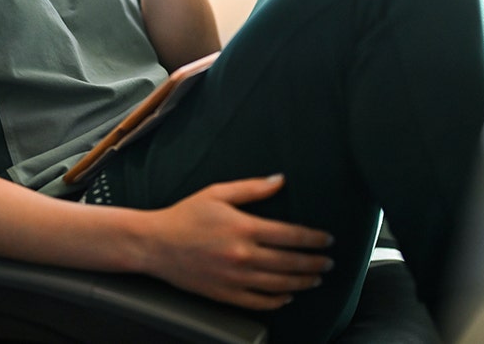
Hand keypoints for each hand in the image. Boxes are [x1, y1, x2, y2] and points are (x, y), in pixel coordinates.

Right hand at [140, 175, 333, 309]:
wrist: (155, 244)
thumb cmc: (185, 215)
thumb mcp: (217, 193)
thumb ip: (252, 188)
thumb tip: (281, 180)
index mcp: (244, 228)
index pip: (291, 236)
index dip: (314, 239)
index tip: (327, 240)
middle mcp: (243, 256)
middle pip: (290, 262)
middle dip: (314, 262)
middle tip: (328, 262)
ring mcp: (235, 278)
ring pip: (280, 284)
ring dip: (303, 282)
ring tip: (315, 278)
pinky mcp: (225, 294)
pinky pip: (259, 302)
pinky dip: (278, 300)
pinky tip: (287, 295)